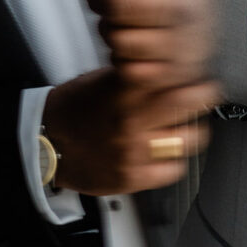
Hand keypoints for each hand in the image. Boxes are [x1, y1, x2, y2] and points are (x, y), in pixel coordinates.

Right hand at [42, 68, 214, 193]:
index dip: (194, 79)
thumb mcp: (101, 81)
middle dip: (199, 99)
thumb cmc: (71, 111)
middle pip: (186, 107)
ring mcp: (133, 152)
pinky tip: (165, 152)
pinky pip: (171, 170)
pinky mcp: (131, 178)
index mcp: (124, 93)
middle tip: (201, 97)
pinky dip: (173, 160)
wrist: (45, 145)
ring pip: (185, 141)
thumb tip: (166, 69)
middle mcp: (131, 122)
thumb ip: (134, 77)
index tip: (202, 79)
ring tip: (185, 127)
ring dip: (190, 132)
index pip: (174, 80)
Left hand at [60, 0, 213, 89]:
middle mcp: (188, 6)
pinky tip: (134, 46)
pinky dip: (122, 59)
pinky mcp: (175, 73)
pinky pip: (127, 69)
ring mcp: (184, 44)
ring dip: (111, 32)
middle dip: (100, 3)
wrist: (213, 26)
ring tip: (125, 24)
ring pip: (119, 39)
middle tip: (104, 1)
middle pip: (116, 5)